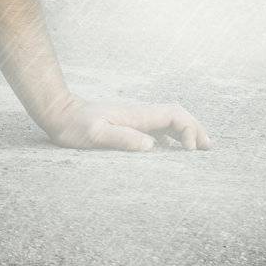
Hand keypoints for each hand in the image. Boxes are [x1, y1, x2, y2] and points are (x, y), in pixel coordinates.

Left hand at [40, 95, 211, 151]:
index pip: (173, 114)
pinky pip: (156, 129)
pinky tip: (172, 151)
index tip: (189, 150)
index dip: (188, 129)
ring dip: (185, 133)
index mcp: (136, 116)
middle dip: (195, 129)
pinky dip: (170, 138)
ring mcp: (133, 120)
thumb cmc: (74, 126)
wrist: (58, 113)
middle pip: (175, 116)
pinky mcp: (127, 126)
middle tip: (208, 149)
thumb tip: (151, 146)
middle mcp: (138, 115)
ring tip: (198, 150)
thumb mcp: (95, 133)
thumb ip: (121, 138)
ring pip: (167, 122)